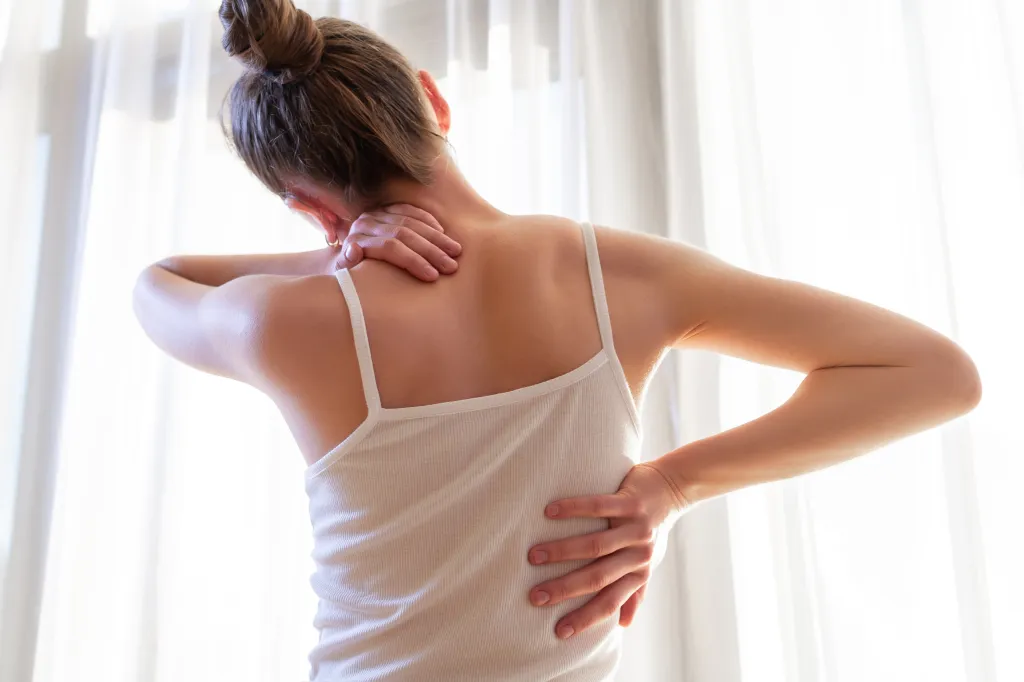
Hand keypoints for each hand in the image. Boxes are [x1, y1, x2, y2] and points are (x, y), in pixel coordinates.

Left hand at [338, 204, 461, 281]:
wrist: (343, 259)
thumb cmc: (348, 276)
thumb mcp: (343, 274)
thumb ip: (345, 263)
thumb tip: (354, 248)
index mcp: (356, 238)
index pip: (390, 248)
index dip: (413, 261)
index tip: (433, 276)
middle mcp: (367, 222)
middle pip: (404, 234)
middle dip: (431, 251)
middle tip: (451, 266)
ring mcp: (378, 214)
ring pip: (411, 222)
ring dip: (436, 237)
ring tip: (455, 252)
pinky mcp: (388, 209)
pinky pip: (410, 210)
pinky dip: (428, 220)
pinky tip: (443, 233)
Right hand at [527, 463, 686, 637]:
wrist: (673, 488)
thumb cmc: (653, 530)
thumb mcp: (649, 563)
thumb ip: (635, 591)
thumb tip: (623, 625)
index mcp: (639, 572)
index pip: (610, 602)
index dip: (585, 618)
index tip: (559, 632)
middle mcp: (639, 554)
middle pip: (597, 577)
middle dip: (564, 589)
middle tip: (535, 596)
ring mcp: (636, 528)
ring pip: (595, 545)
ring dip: (561, 551)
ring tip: (534, 556)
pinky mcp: (631, 503)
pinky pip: (599, 506)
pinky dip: (573, 508)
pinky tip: (550, 512)